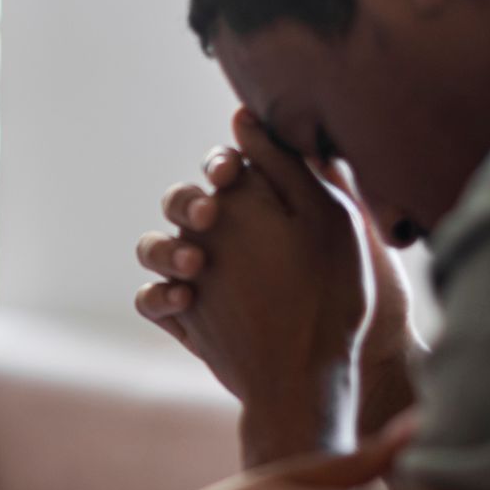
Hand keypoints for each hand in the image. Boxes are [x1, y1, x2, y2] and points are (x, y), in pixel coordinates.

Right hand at [136, 109, 421, 440]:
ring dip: (164, 249)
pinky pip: (149, 298)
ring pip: (155, 246)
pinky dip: (157, 295)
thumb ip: (293, 169)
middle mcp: (221, 237)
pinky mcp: (182, 315)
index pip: (223, 169)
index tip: (228, 173)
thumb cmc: (340, 295)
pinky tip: (184, 300)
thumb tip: (245, 116)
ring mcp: (196, 276)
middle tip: (210, 217)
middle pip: (181, 202)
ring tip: (196, 266)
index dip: (218, 164)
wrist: (327, 372)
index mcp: (257, 208)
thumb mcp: (331, 225)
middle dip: (186, 203)